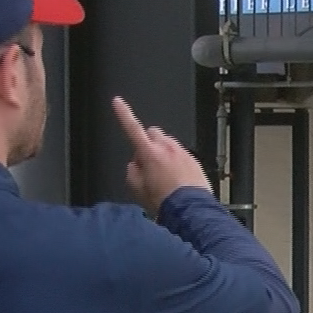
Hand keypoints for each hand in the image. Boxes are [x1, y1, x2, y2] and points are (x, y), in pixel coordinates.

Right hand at [113, 97, 209, 215]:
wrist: (190, 210)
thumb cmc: (164, 202)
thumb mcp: (137, 189)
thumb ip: (132, 170)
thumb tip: (135, 164)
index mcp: (149, 153)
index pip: (132, 128)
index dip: (123, 114)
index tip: (118, 102)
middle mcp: (167, 148)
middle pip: (153, 132)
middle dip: (148, 142)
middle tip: (148, 163)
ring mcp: (183, 152)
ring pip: (168, 143)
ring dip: (163, 152)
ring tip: (164, 175)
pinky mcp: (194, 160)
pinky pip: (181, 154)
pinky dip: (176, 161)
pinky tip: (177, 179)